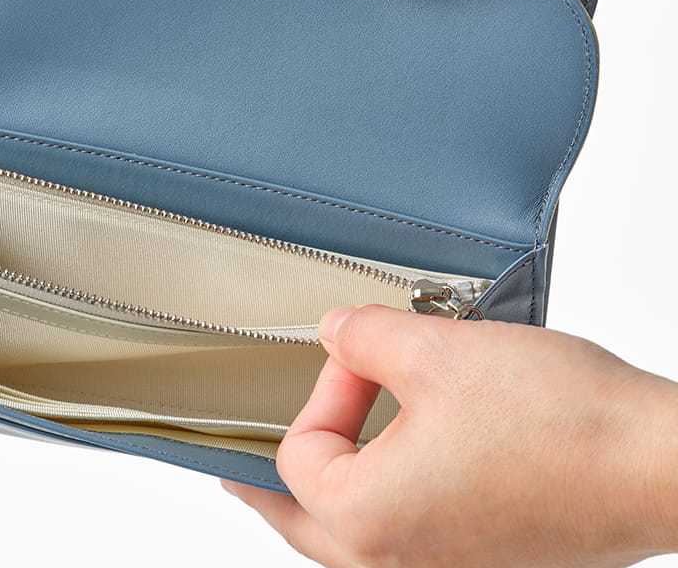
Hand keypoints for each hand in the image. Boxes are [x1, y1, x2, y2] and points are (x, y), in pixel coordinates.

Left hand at [222, 305, 677, 567]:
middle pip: (302, 525)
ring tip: (317, 458)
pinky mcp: (487, 561)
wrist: (661, 464)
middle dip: (273, 480)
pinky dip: (383, 506)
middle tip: (240, 460)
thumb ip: (362, 335)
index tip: (361, 353)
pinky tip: (397, 466)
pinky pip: (405, 542)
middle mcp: (404, 565)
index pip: (296, 453)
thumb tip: (336, 332)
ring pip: (351, 543)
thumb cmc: (567, 427)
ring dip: (327, 497)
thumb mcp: (434, 349)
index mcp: (371, 522)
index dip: (324, 387)